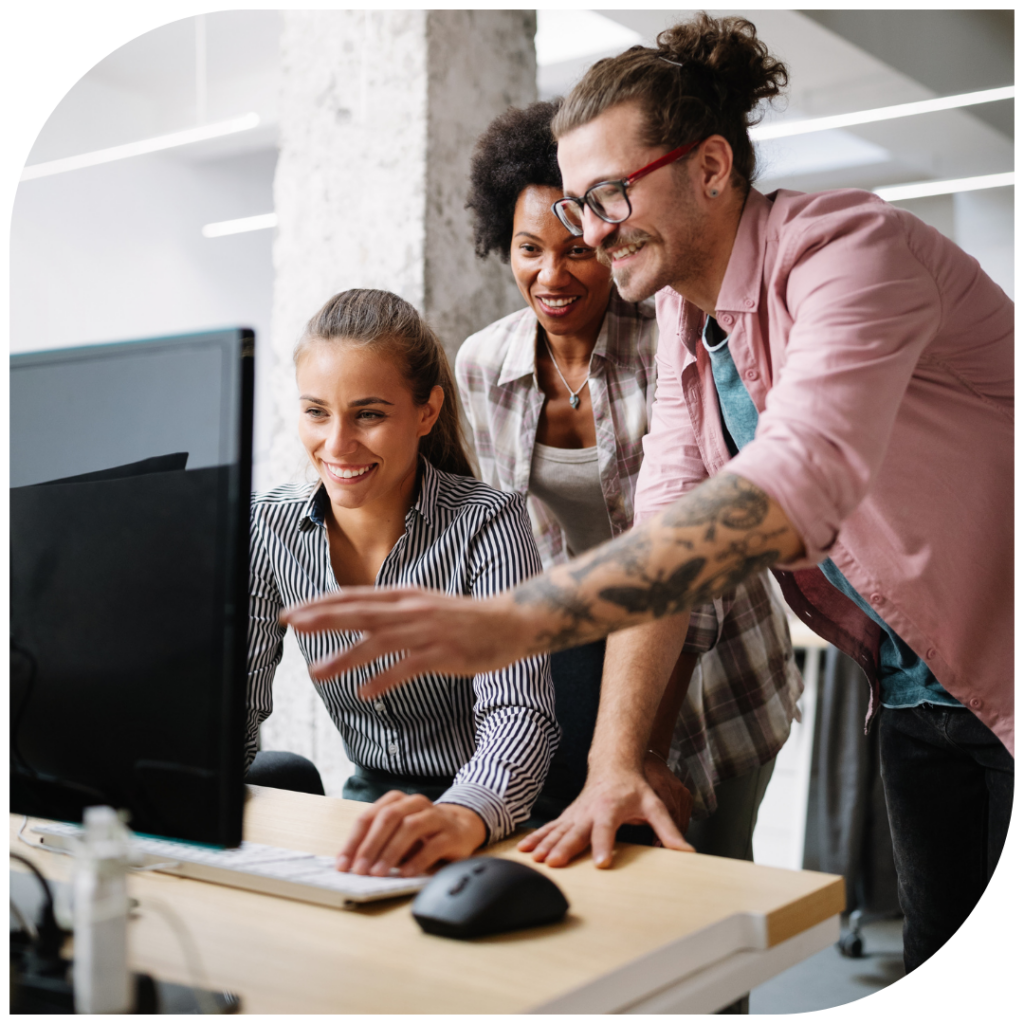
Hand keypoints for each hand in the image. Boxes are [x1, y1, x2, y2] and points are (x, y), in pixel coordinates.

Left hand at [280, 588, 530, 697]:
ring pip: (379, 642)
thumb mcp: (423, 606)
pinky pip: (409, 667)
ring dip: (345, 656)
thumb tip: (357, 623)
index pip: (355, 597)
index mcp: (404, 596)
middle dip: (323, 618)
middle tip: (291, 623)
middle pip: (360, 613)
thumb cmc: (464, 618)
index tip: (293, 612)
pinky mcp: (444, 654)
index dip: (322, 604)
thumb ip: (391, 613)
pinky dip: (385, 678)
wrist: (510, 622)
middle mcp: (411, 609)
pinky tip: (364, 692)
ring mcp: (427, 631)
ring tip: (317, 672)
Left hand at [336, 791, 486, 876]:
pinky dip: (417, 860)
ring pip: (410, 827)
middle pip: (388, 818)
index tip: (342, 864)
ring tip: (378, 873)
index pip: (369, 818)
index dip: (353, 841)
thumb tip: (353, 865)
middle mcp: (415, 803)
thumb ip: (378, 845)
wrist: (462, 827)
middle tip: (359, 870)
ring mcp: (435, 816)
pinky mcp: (452, 833)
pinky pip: (433, 844)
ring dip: (391, 851)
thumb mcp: (396, 835)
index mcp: (396, 801)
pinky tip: (405, 873)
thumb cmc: (422, 833)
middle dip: (371, 845)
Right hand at [517, 766, 693, 868]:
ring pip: (557, 831)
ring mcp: (575, 813)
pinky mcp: (568, 816)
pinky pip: (549, 828)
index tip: (600, 863)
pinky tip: (525, 850)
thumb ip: (668, 831)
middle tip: (555, 864)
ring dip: (545, 844)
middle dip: (564, 848)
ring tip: (535, 860)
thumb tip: (686, 852)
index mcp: (610, 809)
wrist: (613, 763)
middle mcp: (588, 811)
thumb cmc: (633, 786)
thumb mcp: (654, 806)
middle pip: (575, 832)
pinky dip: (536, 838)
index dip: (603, 846)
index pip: (606, 830)